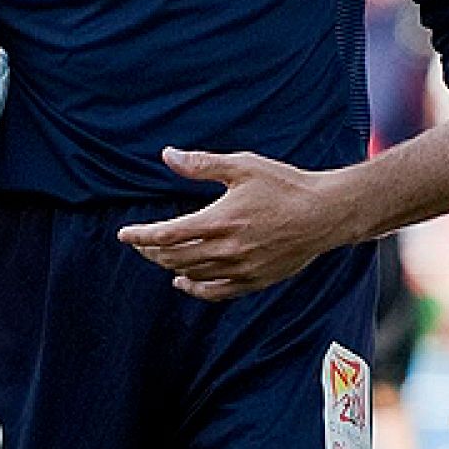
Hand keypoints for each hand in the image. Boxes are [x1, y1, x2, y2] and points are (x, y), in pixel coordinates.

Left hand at [118, 148, 351, 299]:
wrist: (324, 213)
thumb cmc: (285, 185)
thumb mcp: (243, 166)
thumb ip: (202, 164)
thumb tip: (168, 155)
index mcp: (221, 220)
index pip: (167, 235)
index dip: (141, 236)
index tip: (124, 234)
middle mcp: (227, 249)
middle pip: (175, 257)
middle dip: (151, 251)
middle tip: (140, 243)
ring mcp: (241, 269)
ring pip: (192, 274)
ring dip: (170, 266)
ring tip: (158, 256)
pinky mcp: (254, 280)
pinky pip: (215, 293)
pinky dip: (193, 289)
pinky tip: (182, 282)